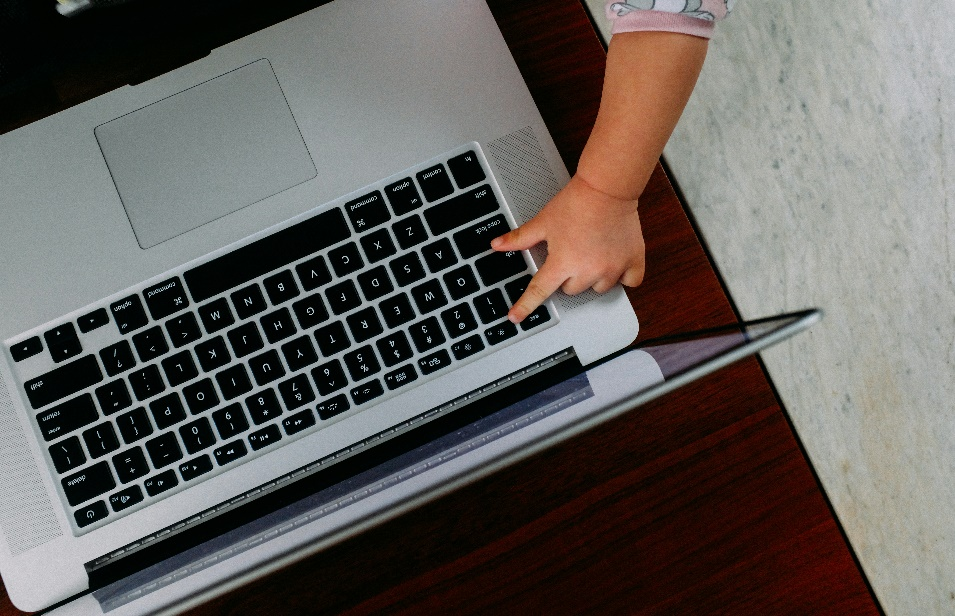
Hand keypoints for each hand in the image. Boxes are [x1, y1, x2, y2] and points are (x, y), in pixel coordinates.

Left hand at [490, 174, 644, 322]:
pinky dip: (623, 276)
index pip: (539, 291)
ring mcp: (612, 269)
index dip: (525, 305)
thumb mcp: (543, 221)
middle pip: (572, 289)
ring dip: (594, 277)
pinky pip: (629, 282)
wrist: (607, 188)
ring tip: (592, 252)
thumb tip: (497, 244)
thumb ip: (520, 238)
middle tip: (572, 253)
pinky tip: (616, 261)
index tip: (516, 317)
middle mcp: (588, 271)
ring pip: (598, 288)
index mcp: (563, 263)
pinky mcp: (633, 261)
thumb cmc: (576, 203)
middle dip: (569, 275)